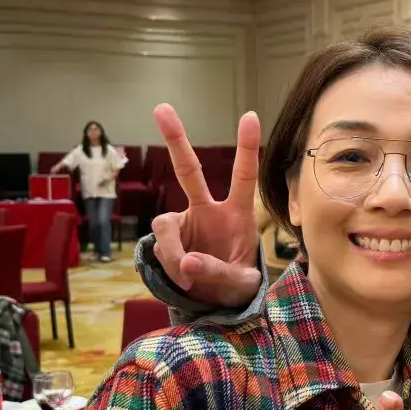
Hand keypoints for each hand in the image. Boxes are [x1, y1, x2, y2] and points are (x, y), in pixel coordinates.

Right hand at [150, 104, 262, 307]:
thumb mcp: (239, 284)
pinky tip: (184, 279)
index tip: (250, 115)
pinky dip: (170, 265)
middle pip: (188, 171)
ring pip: (165, 226)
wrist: (218, 301)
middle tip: (161, 108)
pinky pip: (160, 248)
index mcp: (238, 214)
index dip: (247, 146)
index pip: (244, 176)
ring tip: (190, 276)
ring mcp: (185, 223)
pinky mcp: (168, 240)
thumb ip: (217, 272)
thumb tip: (187, 262)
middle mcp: (208, 211)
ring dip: (174, 253)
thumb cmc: (237, 285)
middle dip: (175, 139)